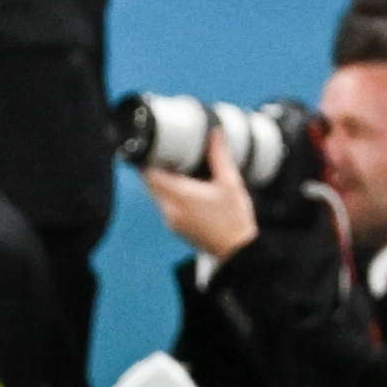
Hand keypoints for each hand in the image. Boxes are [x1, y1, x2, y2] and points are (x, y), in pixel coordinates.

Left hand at [139, 125, 258, 263]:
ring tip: (177, 171)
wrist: (238, 253)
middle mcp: (170, 209)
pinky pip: (164, 206)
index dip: (148, 158)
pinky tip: (184, 191)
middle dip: (155, 168)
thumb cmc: (235, 222)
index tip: (155, 149)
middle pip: (149, 182)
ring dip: (161, 182)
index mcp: (180, 195)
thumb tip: (215, 133)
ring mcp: (171, 220)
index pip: (149, 173)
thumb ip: (220, 156)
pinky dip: (168, 196)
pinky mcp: (176, 228)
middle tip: (167, 156)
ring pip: (155, 194)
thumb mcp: (231, 184)